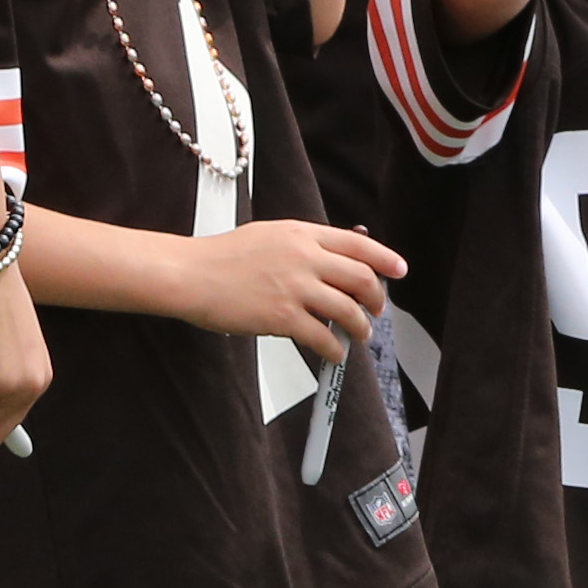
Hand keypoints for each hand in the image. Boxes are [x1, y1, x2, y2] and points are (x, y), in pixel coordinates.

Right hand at [173, 219, 402, 359]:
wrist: (188, 274)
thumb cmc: (222, 258)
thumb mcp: (270, 235)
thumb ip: (304, 245)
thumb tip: (336, 261)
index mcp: (302, 235)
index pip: (359, 244)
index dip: (385, 259)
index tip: (399, 271)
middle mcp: (304, 257)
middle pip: (362, 279)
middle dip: (376, 300)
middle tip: (375, 311)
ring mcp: (294, 287)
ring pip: (349, 311)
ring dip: (360, 328)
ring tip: (359, 335)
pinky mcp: (282, 317)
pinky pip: (324, 337)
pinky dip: (335, 349)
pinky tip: (334, 353)